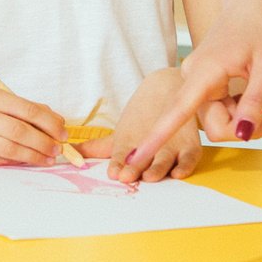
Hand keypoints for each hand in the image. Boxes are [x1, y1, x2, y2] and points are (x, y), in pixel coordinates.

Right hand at [0, 86, 67, 165]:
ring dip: (34, 156)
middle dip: (44, 143)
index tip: (63, 133)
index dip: (50, 123)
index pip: (28, 110)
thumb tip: (57, 121)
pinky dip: (17, 161)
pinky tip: (28, 161)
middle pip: (21, 132)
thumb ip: (26, 108)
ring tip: (48, 159)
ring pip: (11, 149)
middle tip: (58, 149)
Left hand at [92, 69, 202, 183]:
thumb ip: (98, 147)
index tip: (114, 173)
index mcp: (131, 140)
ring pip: (164, 158)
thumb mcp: (121, 133)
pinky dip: (186, 165)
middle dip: (134, 167)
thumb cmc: (142, 117)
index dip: (118, 163)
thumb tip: (71, 152)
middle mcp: (150, 143)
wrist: (170, 86)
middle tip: (126, 175)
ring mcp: (170, 144)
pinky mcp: (190, 145)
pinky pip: (190, 157)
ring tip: (149, 175)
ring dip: (157, 167)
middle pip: (142, 158)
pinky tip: (179, 172)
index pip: (122, 154)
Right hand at [124, 0, 261, 168]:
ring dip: (246, 116)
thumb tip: (242, 134)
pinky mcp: (207, 85)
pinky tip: (259, 87)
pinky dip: (244, 108)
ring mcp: (200, 83)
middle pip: (214, 127)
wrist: (255, 2)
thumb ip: (254, 101)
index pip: (176, 112)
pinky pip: (223, 110)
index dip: (157, 137)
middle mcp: (195, 79)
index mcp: (204, 72)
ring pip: (221, 120)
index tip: (136, 158)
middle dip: (244, 128)